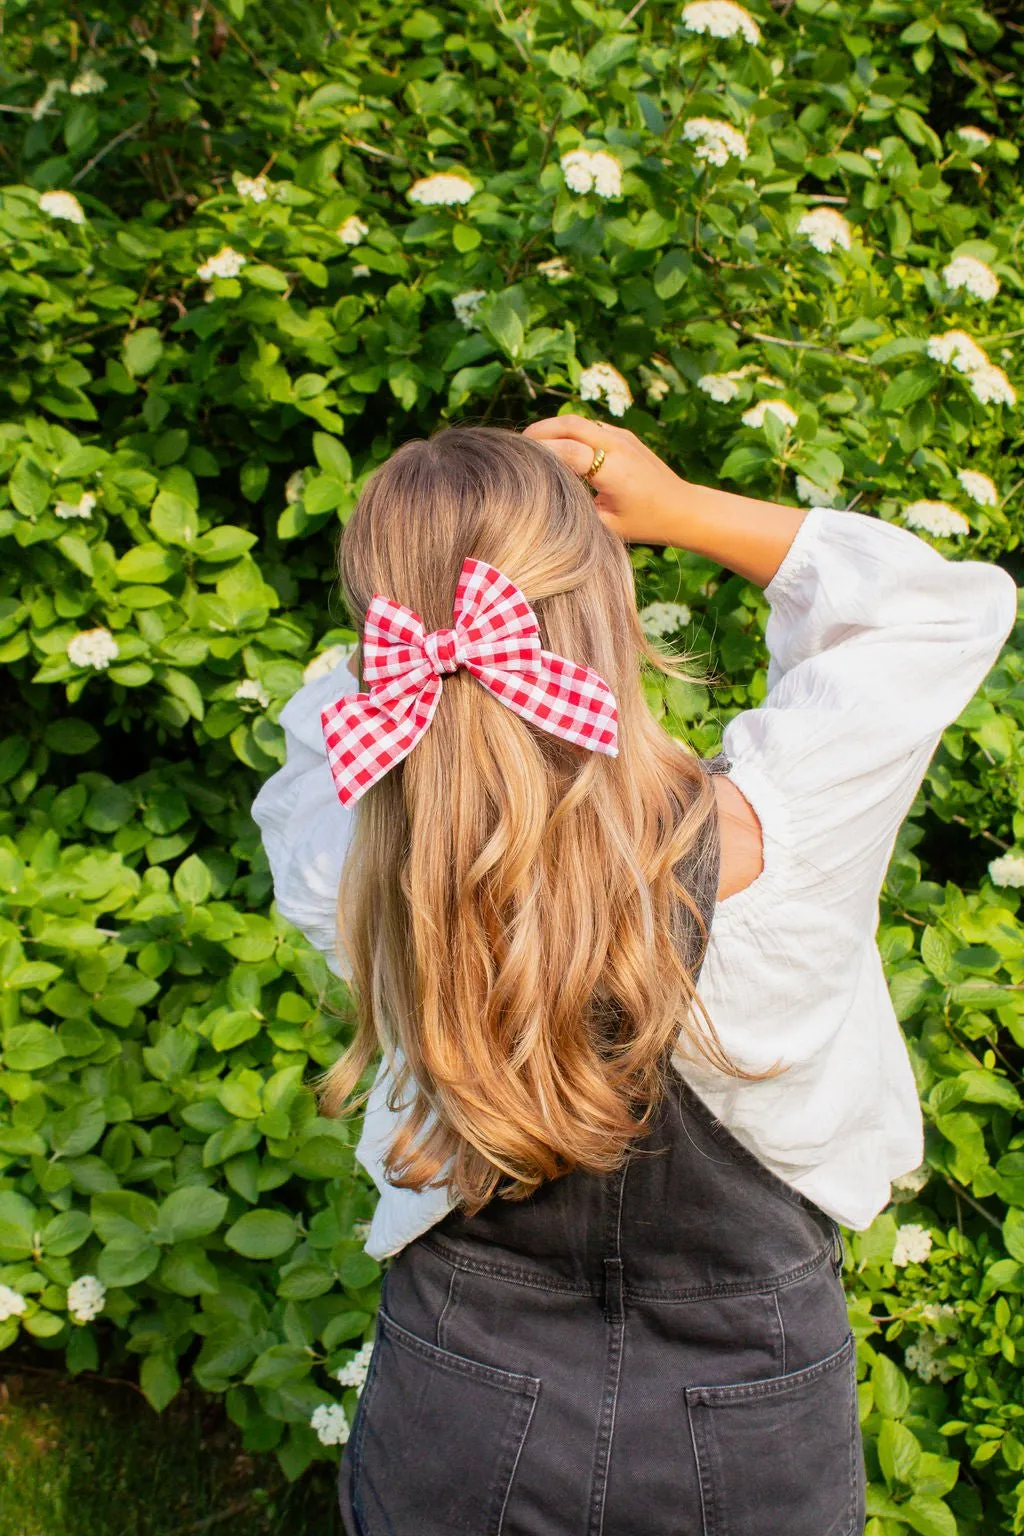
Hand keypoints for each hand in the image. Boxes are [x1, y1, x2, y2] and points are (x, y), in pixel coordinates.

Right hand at [522, 416, 687, 545]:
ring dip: (553, 427)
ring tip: (532, 445)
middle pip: (569, 424)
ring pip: (578, 420)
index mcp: (614, 471)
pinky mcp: (625, 435)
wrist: (683, 508)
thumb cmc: (646, 523)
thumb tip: (545, 499)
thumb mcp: (607, 526)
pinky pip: (590, 425)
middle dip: (539, 431)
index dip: (539, 453)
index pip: (567, 450)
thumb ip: (577, 508)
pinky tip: (556, 446)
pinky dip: (569, 431)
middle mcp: (618, 446)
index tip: (518, 461)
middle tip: (518, 446)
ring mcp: (622, 436)